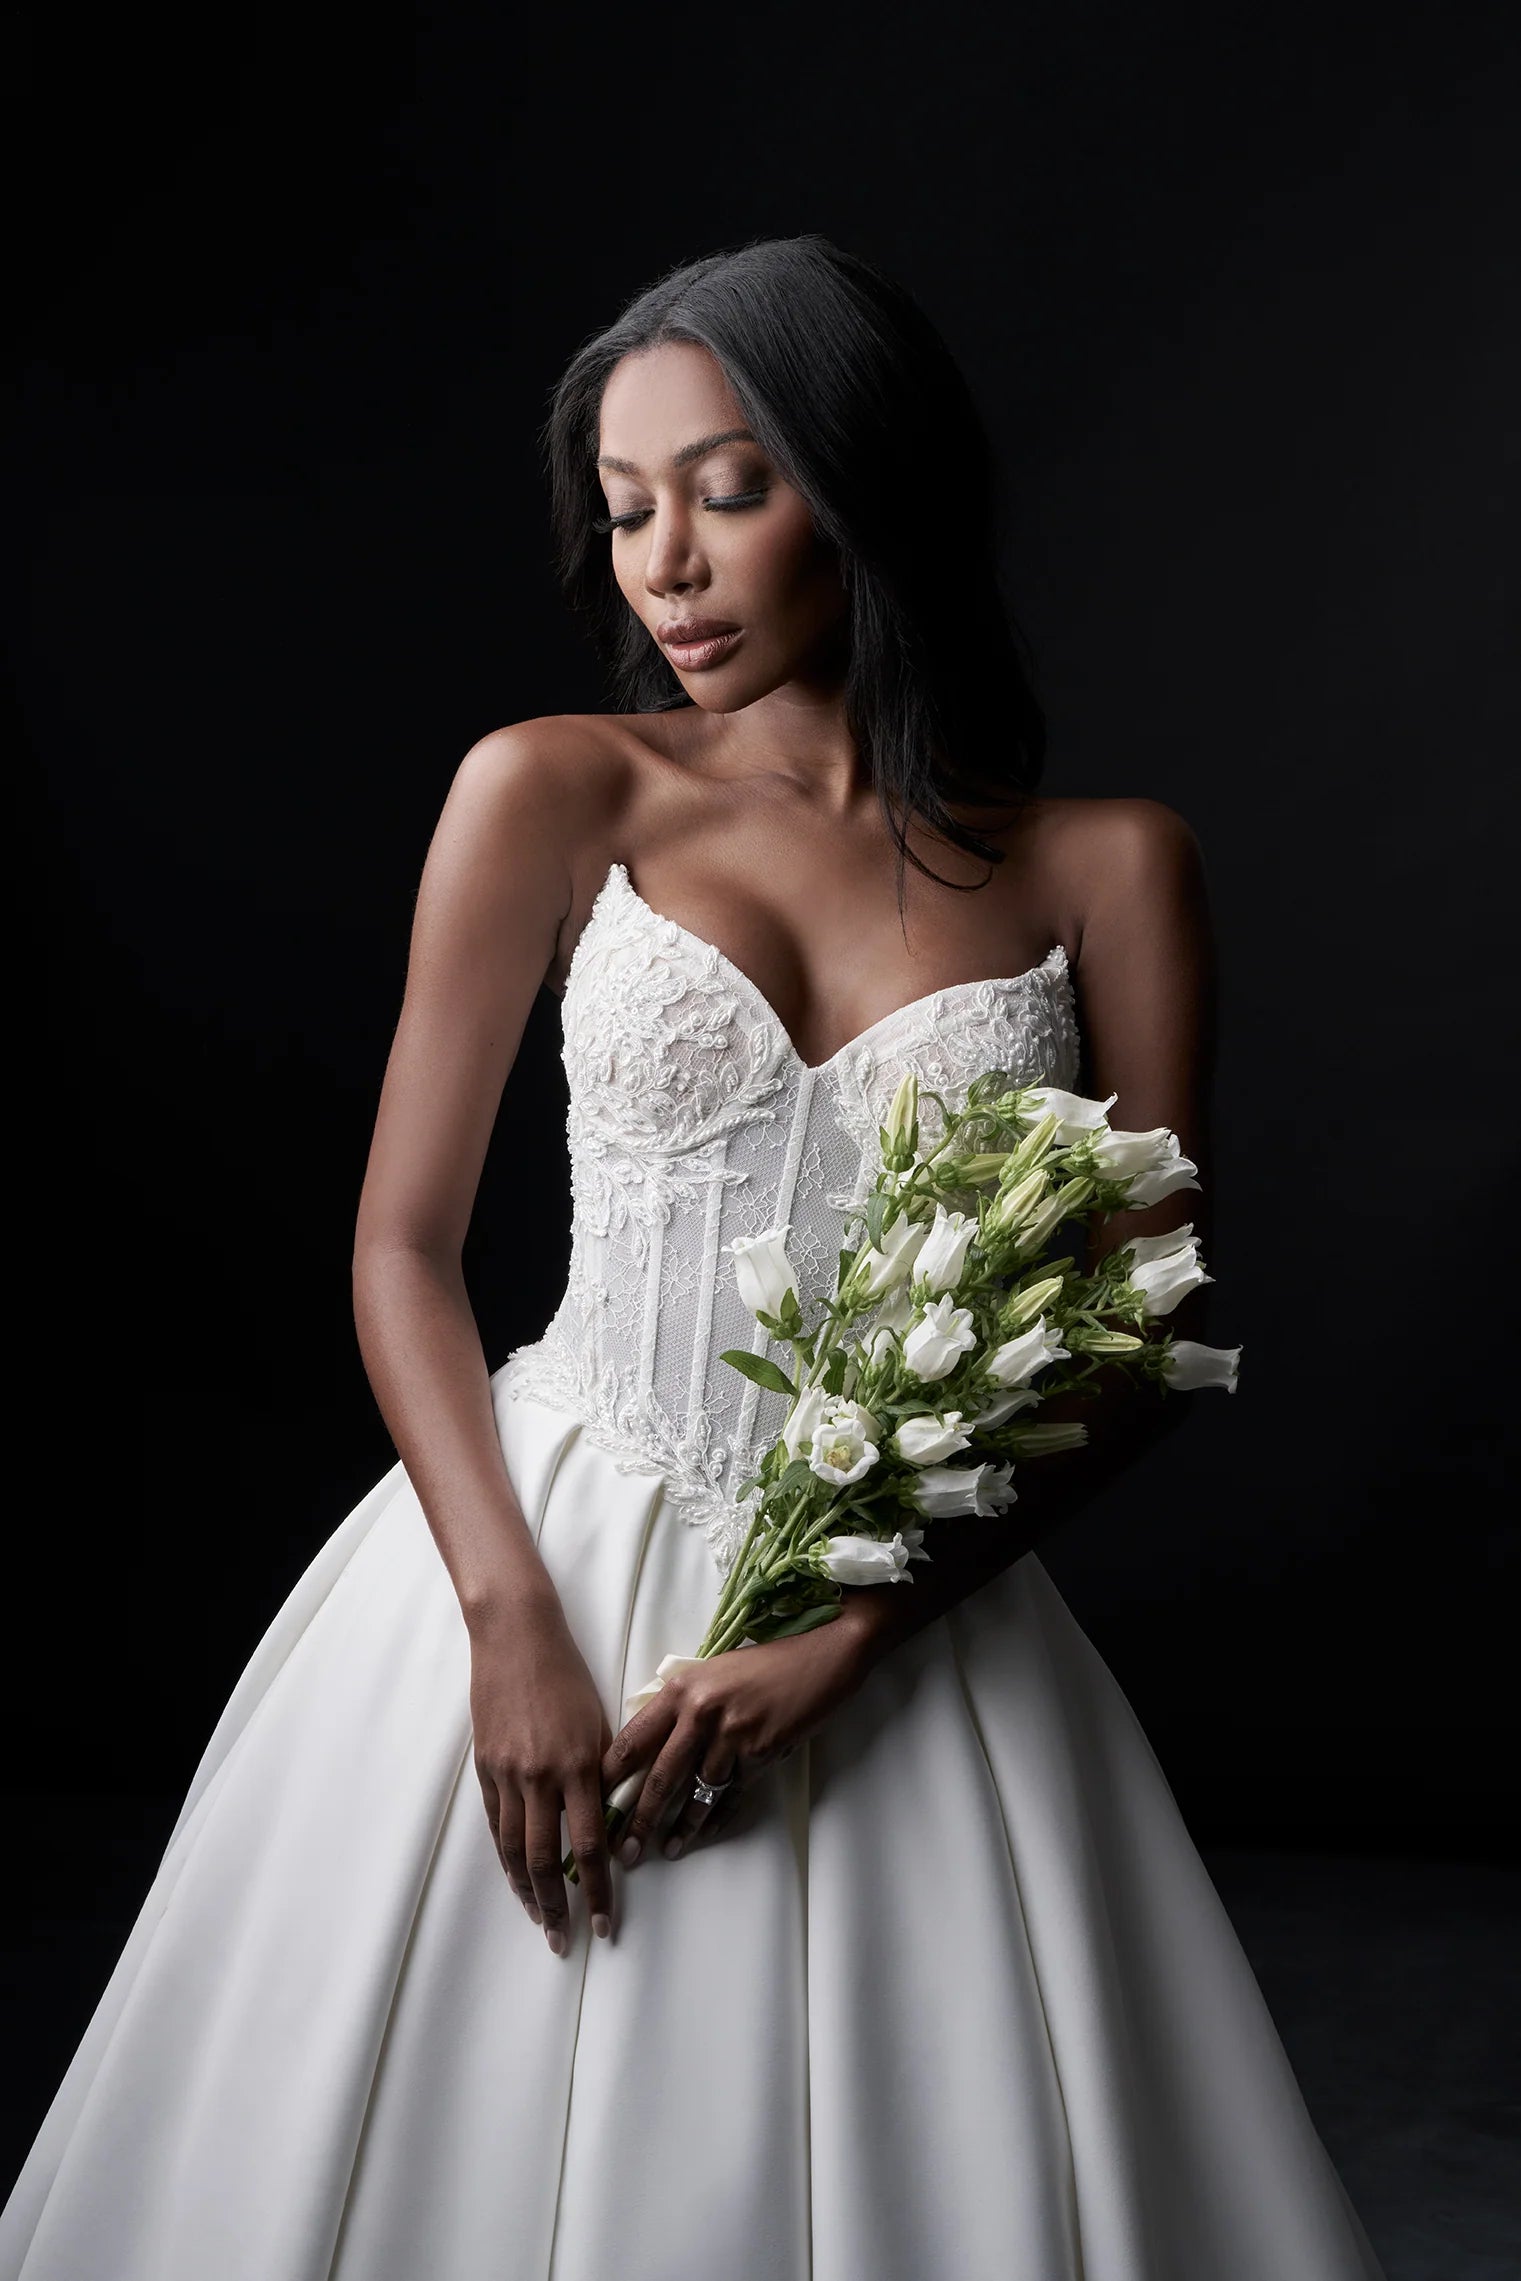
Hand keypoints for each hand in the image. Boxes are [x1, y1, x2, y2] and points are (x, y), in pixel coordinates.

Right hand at [469, 1596, 615, 1952]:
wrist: (517, 1639)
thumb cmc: (568, 1675)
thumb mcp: (599, 1722)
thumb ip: (604, 1773)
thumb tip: (611, 1821)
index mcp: (579, 1764)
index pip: (592, 1844)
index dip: (599, 1889)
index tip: (605, 1922)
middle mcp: (541, 1776)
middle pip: (547, 1858)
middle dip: (558, 1906)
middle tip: (566, 1940)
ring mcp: (508, 1774)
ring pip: (515, 1849)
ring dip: (528, 1892)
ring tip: (541, 1921)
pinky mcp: (485, 1767)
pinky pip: (496, 1824)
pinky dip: (506, 1858)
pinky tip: (517, 1879)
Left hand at [601, 1610, 872, 1866]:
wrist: (818, 1659)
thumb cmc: (762, 1664)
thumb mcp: (711, 1673)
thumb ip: (681, 1704)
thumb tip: (651, 1743)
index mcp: (681, 1689)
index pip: (633, 1738)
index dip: (612, 1776)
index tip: (596, 1802)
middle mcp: (701, 1712)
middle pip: (660, 1776)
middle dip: (639, 1819)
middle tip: (625, 1849)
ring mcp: (732, 1735)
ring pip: (696, 1792)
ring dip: (680, 1827)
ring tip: (665, 1850)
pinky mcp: (761, 1753)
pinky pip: (732, 1794)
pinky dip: (717, 1818)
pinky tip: (704, 1834)